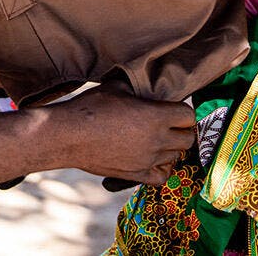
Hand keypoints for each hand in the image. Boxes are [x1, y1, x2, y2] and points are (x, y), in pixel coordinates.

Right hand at [50, 83, 195, 185]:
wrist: (68, 136)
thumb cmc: (90, 108)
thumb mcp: (116, 87)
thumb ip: (137, 86)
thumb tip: (145, 80)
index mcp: (155, 116)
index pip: (189, 116)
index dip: (182, 111)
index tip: (172, 108)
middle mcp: (157, 140)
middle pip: (188, 139)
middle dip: (181, 130)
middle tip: (168, 124)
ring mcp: (147, 160)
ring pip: (176, 157)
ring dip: (171, 148)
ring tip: (157, 139)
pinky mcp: (136, 174)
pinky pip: (162, 176)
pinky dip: (162, 167)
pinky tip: (152, 158)